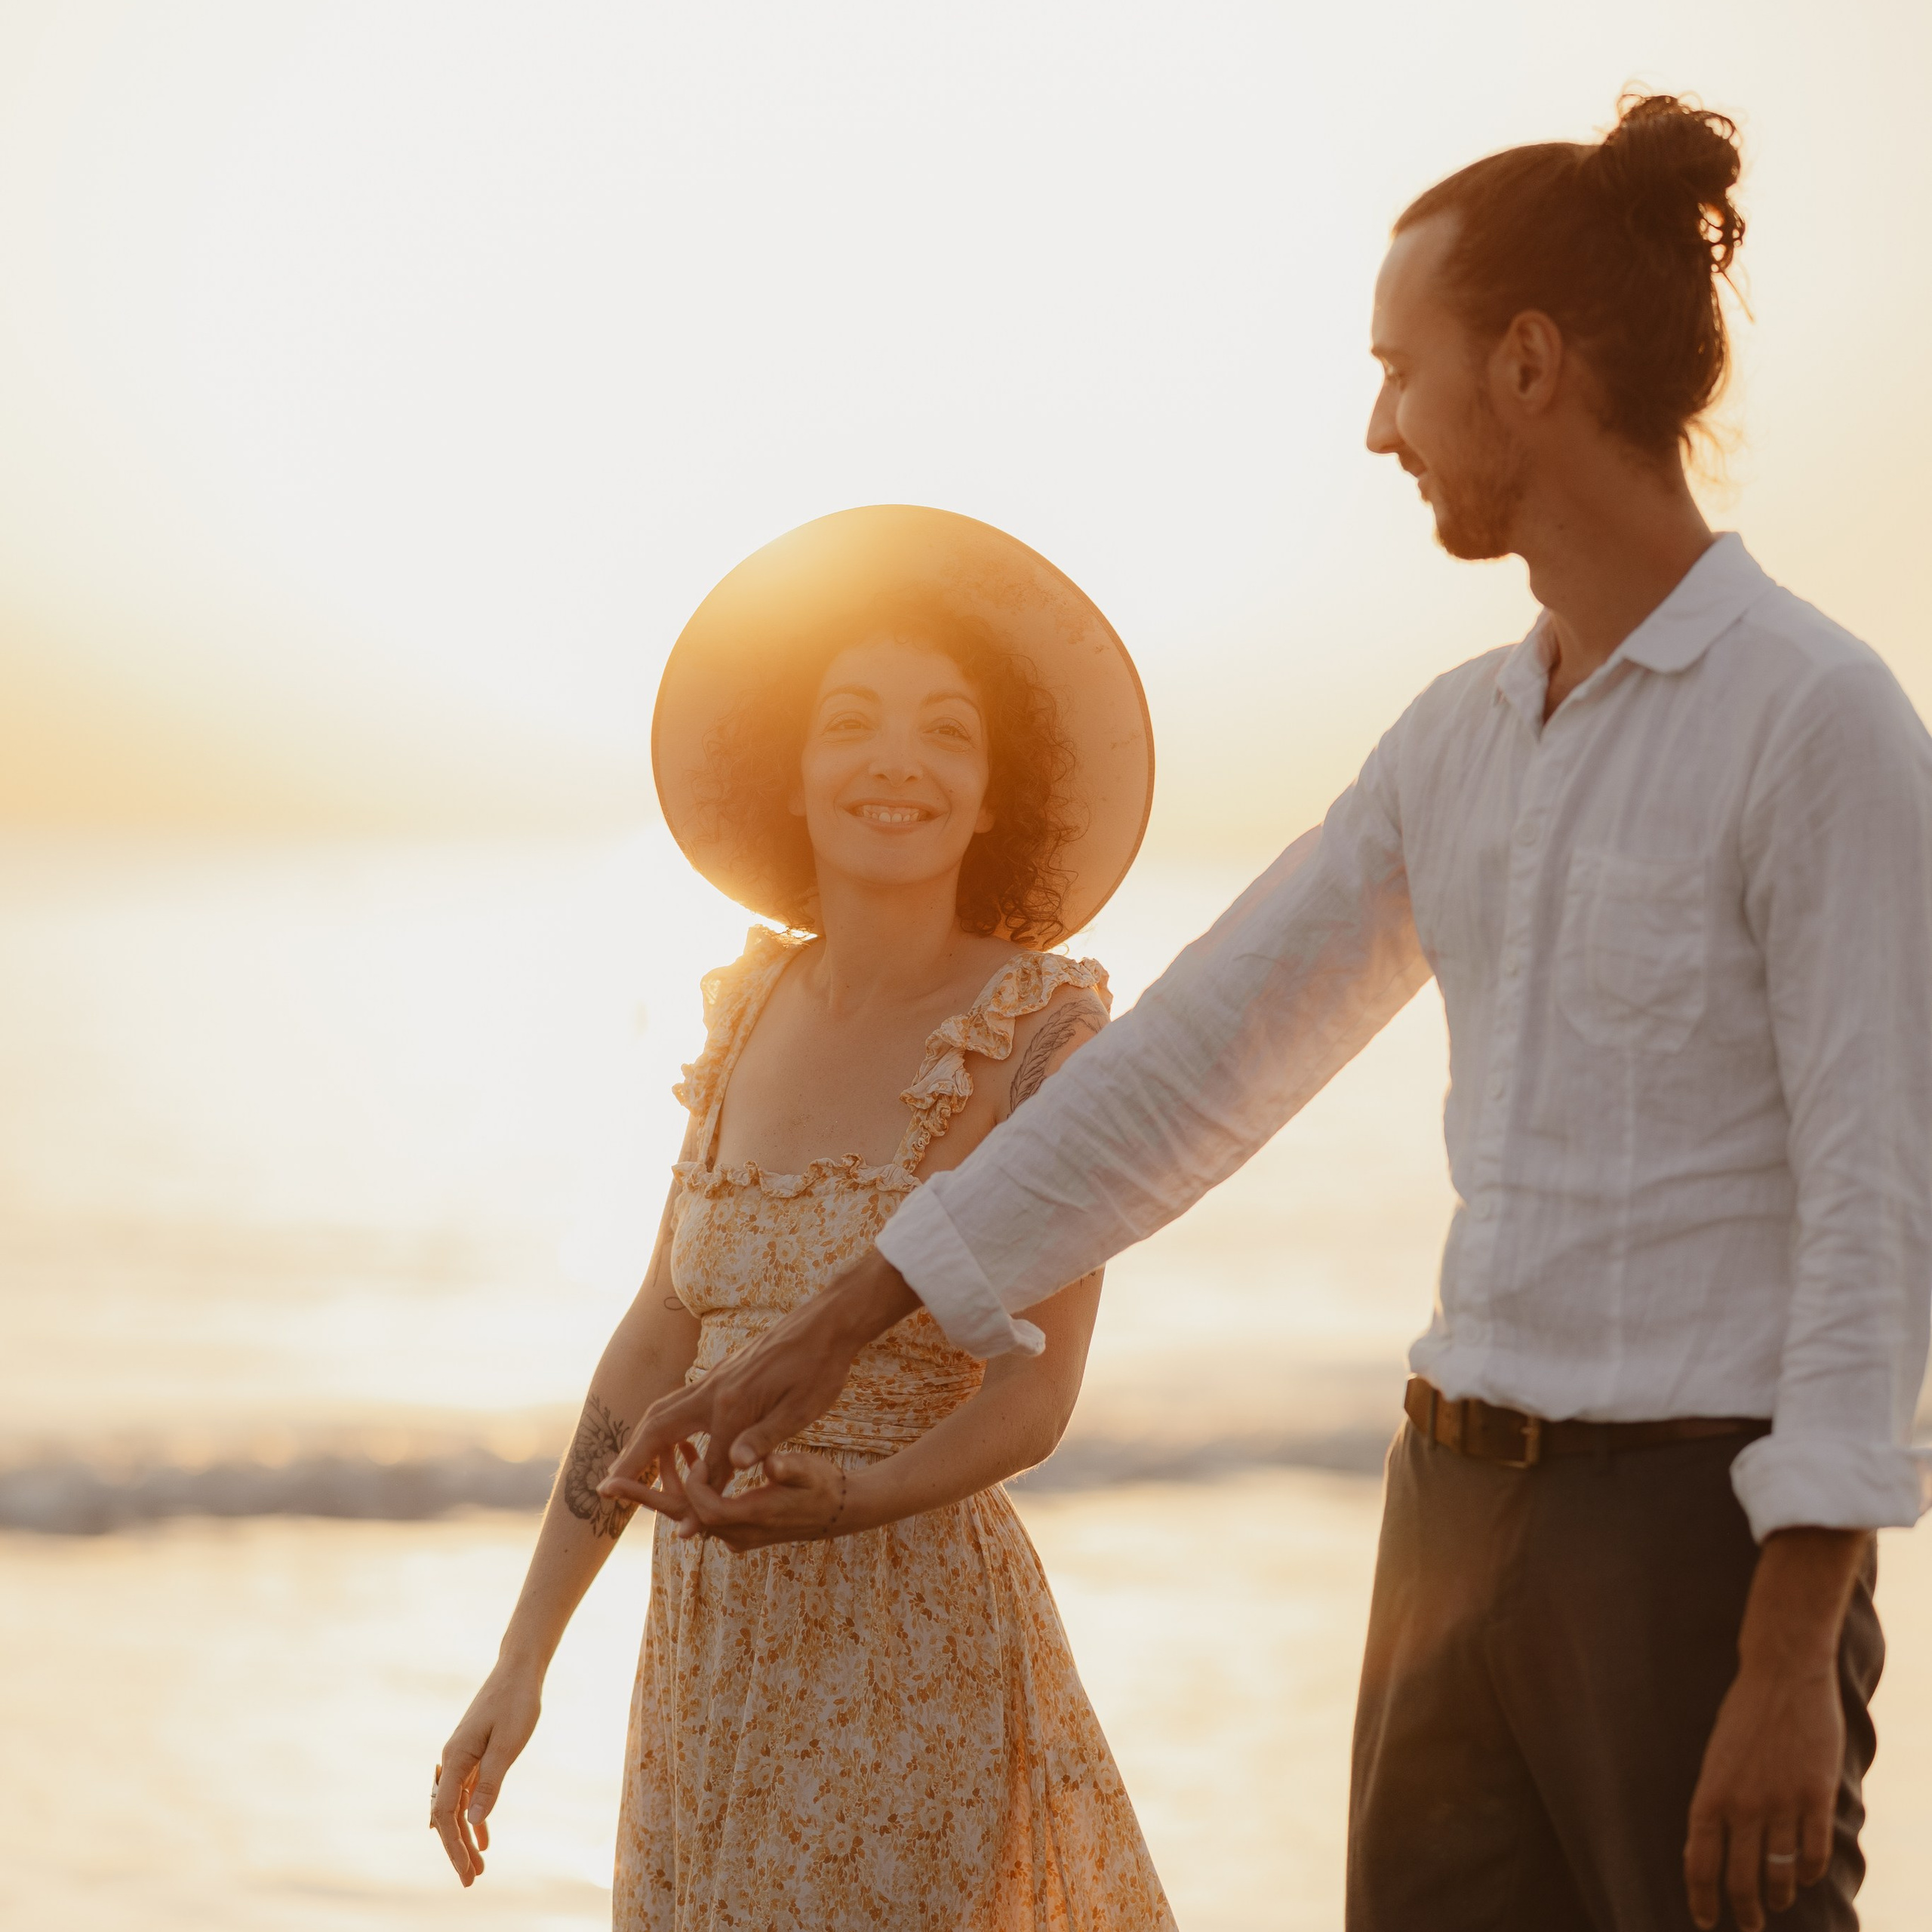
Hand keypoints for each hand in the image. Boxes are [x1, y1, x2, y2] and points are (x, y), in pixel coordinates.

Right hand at [431, 1663, 541, 1886]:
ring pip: (458, 1806)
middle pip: (448, 1814)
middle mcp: (453, 1759)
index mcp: (456, 1758)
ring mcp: (463, 1756)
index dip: (454, 1846)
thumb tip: (472, 1822)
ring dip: (466, 1836)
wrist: (520, 1669)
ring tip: (479, 1866)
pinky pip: (469, 1792)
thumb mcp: (508, 1744)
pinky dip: (475, 1815)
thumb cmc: (517, 1702)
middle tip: (471, 1880)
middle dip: (457, 1849)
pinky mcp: (475, 1753)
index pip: (447, 1813)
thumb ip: (490, 1782)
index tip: (466, 1872)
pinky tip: (484, 1836)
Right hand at [597, 1249, 916, 1514]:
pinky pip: (680, 1401)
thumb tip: (735, 1466)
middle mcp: (713, 1390)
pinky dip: (666, 1422)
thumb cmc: (821, 1369)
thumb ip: (764, 1439)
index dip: (692, 1500)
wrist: (826, 1322)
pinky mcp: (723, 1372)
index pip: (702, 1466)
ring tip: (634, 1466)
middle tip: (609, 1484)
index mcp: (732, 1406)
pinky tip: (679, 1438)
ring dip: (645, 1439)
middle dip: (632, 1458)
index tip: (680, 1528)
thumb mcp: (801, 1410)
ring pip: (664, 1410)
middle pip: (658, 1427)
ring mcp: (715, 1378)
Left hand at [610, 1448, 858, 1552]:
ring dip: (666, 1485)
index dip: (685, 1480)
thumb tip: (768, 1463)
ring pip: (687, 1512)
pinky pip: (701, 1509)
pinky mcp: (738, 1525)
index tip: (680, 1451)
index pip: (698, 1505)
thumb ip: (788, 1468)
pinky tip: (687, 1454)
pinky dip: (687, 1485)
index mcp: (746, 1518)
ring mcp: (735, 1533)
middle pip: (680, 1516)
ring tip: (651, 1454)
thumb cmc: (826, 1487)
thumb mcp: (810, 1473)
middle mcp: (735, 1533)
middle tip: (604, 1486)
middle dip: (643, 1497)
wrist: (841, 1511)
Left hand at [1683, 1660, 1842, 1929]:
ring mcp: (1782, 1802)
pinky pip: (1812, 1851)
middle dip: (1743, 1910)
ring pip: (1779, 1872)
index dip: (1701, 1897)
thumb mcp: (1715, 1758)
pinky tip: (1803, 1877)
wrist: (1782, 1675)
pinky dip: (1808, 1871)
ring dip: (1777, 1894)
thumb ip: (1713, 1803)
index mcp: (1710, 1794)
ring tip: (1776, 1903)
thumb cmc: (1742, 1715)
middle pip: (1740, 1878)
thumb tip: (1704, 1850)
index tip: (1703, 1919)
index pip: (1700, 1862)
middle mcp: (1743, 1805)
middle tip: (1748, 1925)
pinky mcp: (1816, 1796)